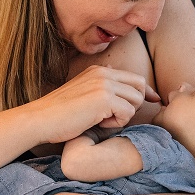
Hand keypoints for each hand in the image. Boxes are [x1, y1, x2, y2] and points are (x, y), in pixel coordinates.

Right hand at [32, 65, 159, 143]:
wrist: (40, 119)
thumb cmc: (59, 112)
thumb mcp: (81, 91)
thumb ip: (99, 84)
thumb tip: (114, 71)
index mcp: (99, 70)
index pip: (134, 78)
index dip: (146, 92)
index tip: (154, 101)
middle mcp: (104, 73)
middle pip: (140, 86)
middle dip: (134, 104)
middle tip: (115, 117)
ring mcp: (104, 84)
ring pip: (136, 100)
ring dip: (124, 115)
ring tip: (102, 120)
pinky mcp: (104, 99)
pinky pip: (127, 113)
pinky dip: (117, 123)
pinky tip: (98, 123)